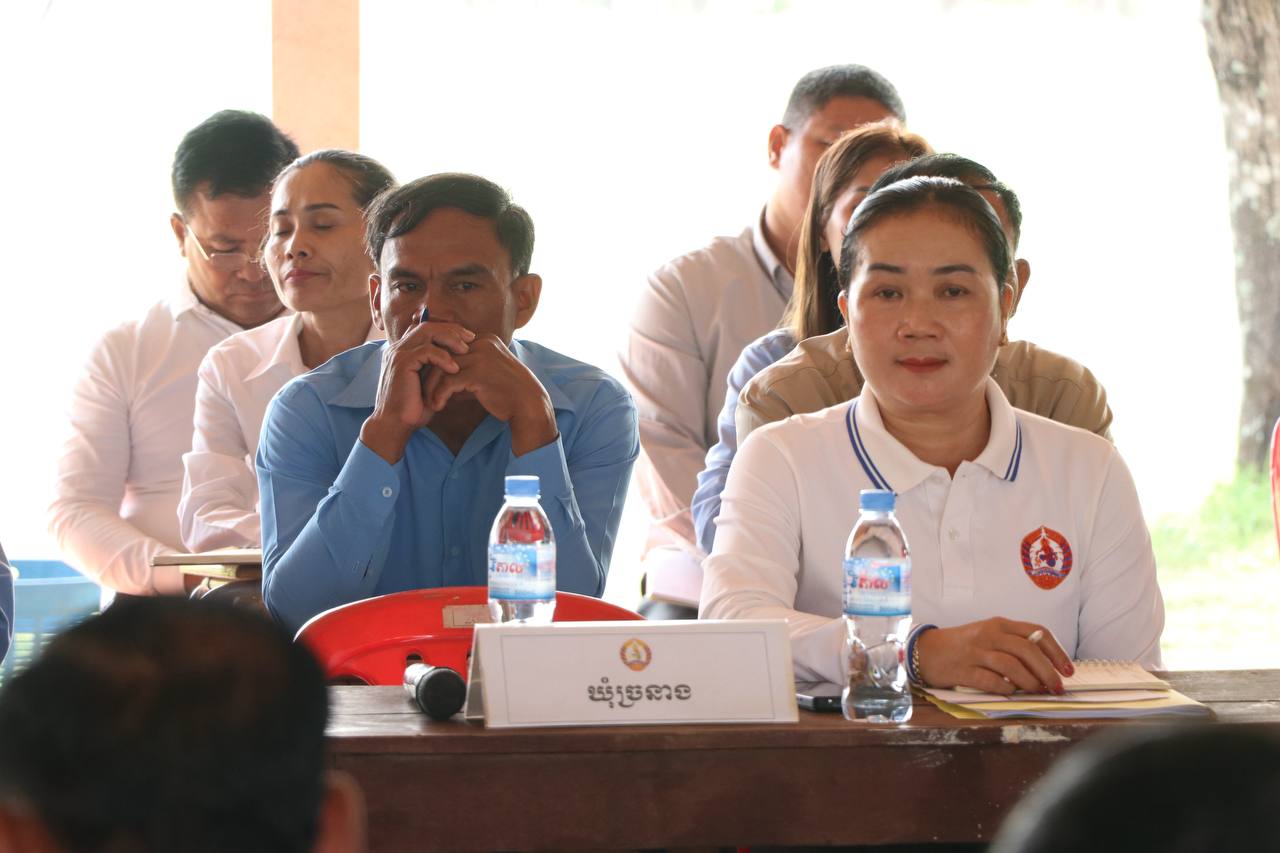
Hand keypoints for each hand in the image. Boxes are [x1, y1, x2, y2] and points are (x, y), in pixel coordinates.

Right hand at [361, 319, 474, 462]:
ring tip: (466, 350)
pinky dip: (443, 358)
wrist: (395, 424)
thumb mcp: (429, 383)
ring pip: (427, 332)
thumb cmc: (414, 408)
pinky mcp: (401, 363)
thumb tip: (461, 361)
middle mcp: (398, 348)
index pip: (427, 329)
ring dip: (450, 339)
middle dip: (452, 330)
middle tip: (471, 337)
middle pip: (428, 326)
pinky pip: (426, 351)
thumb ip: (438, 368)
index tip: (468, 338)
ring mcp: (398, 354)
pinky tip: (454, 368)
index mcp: (404, 351)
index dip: (448, 330)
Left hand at [421, 335, 557, 454]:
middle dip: (430, 375)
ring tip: (428, 402)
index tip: (428, 381)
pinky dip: (439, 395)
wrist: (528, 405)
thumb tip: (443, 381)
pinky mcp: (478, 374)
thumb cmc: (507, 393)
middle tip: (421, 391)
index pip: (450, 347)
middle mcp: (482, 343)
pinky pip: (448, 383)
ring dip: (431, 387)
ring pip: (442, 369)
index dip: (437, 364)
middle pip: (443, 355)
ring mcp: (480, 357)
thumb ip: (466, 372)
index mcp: (485, 340)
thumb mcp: (487, 375)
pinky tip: (437, 407)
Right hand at [916, 617, 1073, 693]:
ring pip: (1011, 666)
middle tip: (1057, 688)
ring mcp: (975, 652)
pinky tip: (1012, 694)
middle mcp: (989, 634)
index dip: (1056, 652)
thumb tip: (1047, 666)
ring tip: (1038, 693)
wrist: (926, 650)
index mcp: (999, 624)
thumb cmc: (964, 646)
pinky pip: (991, 681)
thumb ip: (1014, 645)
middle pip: (1027, 650)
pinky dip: (1006, 689)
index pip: (1036, 632)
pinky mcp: (963, 670)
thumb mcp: (990, 636)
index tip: (1068, 670)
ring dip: (1030, 682)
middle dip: (1047, 671)